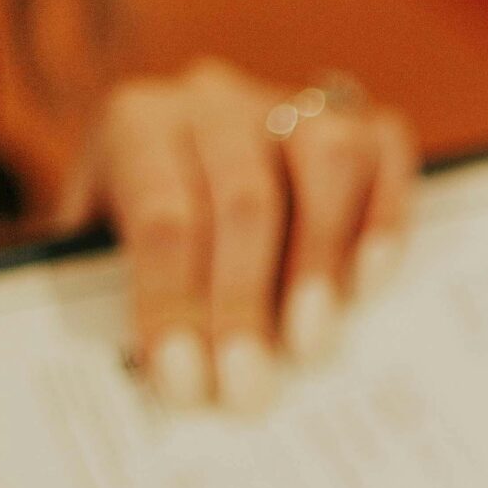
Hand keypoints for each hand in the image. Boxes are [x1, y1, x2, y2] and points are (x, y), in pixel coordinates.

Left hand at [57, 58, 416, 411]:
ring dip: (320, 260)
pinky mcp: (358, 121)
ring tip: (308, 343)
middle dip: (246, 303)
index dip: (174, 302)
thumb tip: (167, 376)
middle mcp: (215, 100)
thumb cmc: (142, 242)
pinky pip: (386, 152)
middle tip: (249, 387)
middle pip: (246, 197)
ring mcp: (292, 104)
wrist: (182, 176)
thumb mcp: (101, 257)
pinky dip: (385, 219)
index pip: (162, 215)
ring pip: (327, 159)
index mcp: (136, 124)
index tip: (186, 380)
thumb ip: (118, 299)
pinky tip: (369, 285)